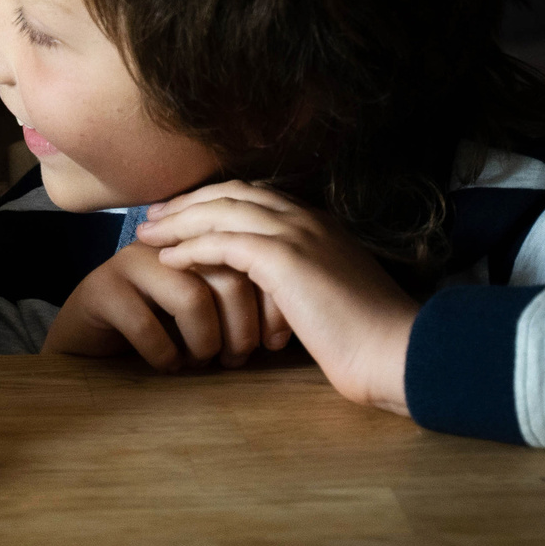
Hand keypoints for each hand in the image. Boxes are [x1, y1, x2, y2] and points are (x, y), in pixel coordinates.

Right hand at [42, 242, 281, 368]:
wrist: (92, 344)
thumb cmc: (163, 331)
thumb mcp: (213, 312)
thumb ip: (247, 300)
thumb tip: (297, 322)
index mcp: (201, 239)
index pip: (254, 257)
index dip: (272, 303)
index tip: (277, 342)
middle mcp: (169, 243)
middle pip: (228, 275)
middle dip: (243, 328)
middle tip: (239, 359)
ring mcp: (132, 262)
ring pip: (192, 297)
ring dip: (206, 342)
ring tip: (203, 362)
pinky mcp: (101, 289)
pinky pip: (147, 324)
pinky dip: (166, 356)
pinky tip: (168, 366)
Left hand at [133, 181, 419, 415]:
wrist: (398, 352)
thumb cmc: (371, 338)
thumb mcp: (333, 296)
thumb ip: (304, 281)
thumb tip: (276, 291)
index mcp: (321, 224)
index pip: (254, 196)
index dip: (213, 201)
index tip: (182, 214)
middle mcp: (307, 219)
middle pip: (231, 193)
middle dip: (187, 202)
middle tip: (152, 216)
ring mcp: (296, 234)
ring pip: (221, 211)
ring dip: (178, 221)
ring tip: (146, 234)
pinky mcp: (283, 259)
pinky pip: (222, 243)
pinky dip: (191, 248)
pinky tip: (167, 260)